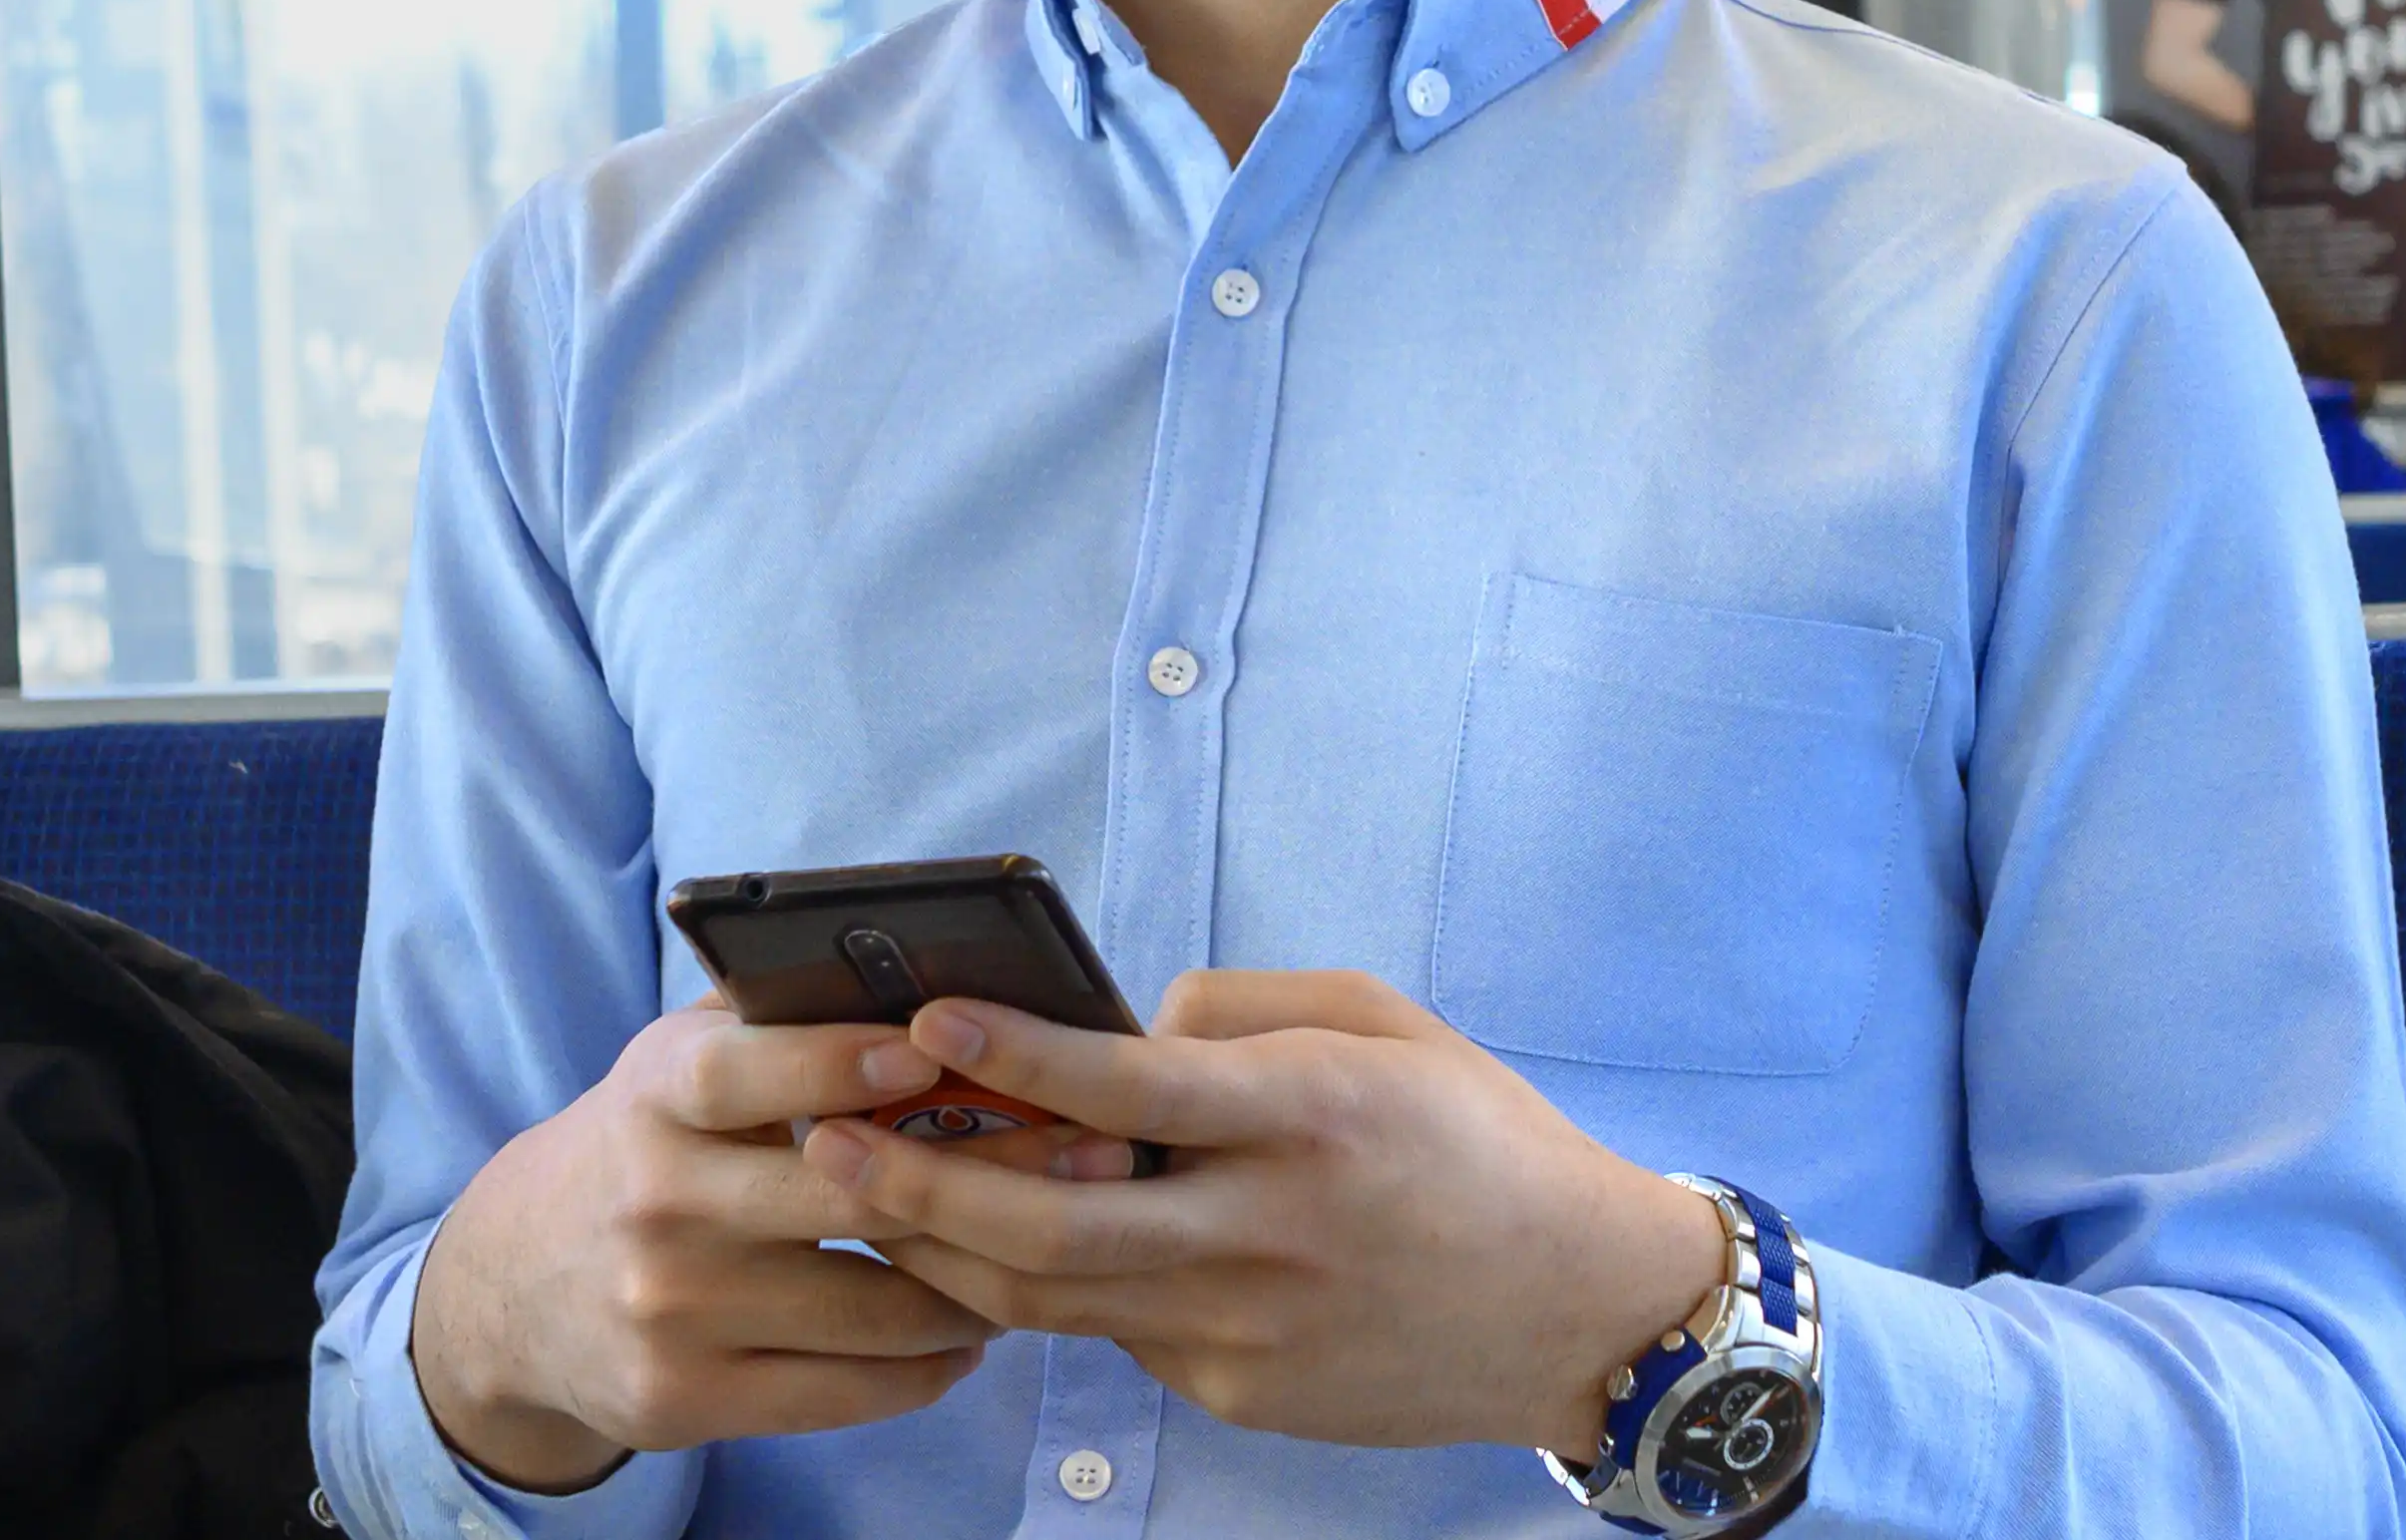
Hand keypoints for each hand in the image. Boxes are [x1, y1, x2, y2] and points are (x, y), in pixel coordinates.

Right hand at [409, 1003, 1013, 1490]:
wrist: (515, 1289)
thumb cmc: (648, 1148)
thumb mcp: (678, 1066)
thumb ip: (776, 1021)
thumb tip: (929, 966)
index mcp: (655, 1100)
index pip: (744, 1075)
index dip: (837, 1061)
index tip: (930, 1047)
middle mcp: (656, 1205)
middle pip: (842, 1197)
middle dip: (985, 1177)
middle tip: (1089, 1161)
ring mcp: (670, 1312)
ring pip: (872, 1310)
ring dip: (977, 1287)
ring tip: (1041, 1254)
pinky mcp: (685, 1401)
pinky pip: (849, 1392)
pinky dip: (929, 1366)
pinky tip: (967, 1336)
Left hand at [802, 970, 1732, 1455]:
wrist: (1580, 1309)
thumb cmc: (1476, 1140)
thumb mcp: (1382, 1023)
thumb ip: (1241, 1011)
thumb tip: (1117, 1032)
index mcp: (1307, 1116)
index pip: (1124, 1088)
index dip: (1012, 1056)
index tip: (924, 1019)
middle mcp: (1267, 1230)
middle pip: (1048, 1223)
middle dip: (918, 1184)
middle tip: (825, 1140)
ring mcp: (1246, 1327)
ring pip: (1049, 1299)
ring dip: (941, 1251)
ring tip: (864, 1195)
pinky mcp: (1238, 1393)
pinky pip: (1111, 1334)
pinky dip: (1041, 1292)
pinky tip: (985, 1250)